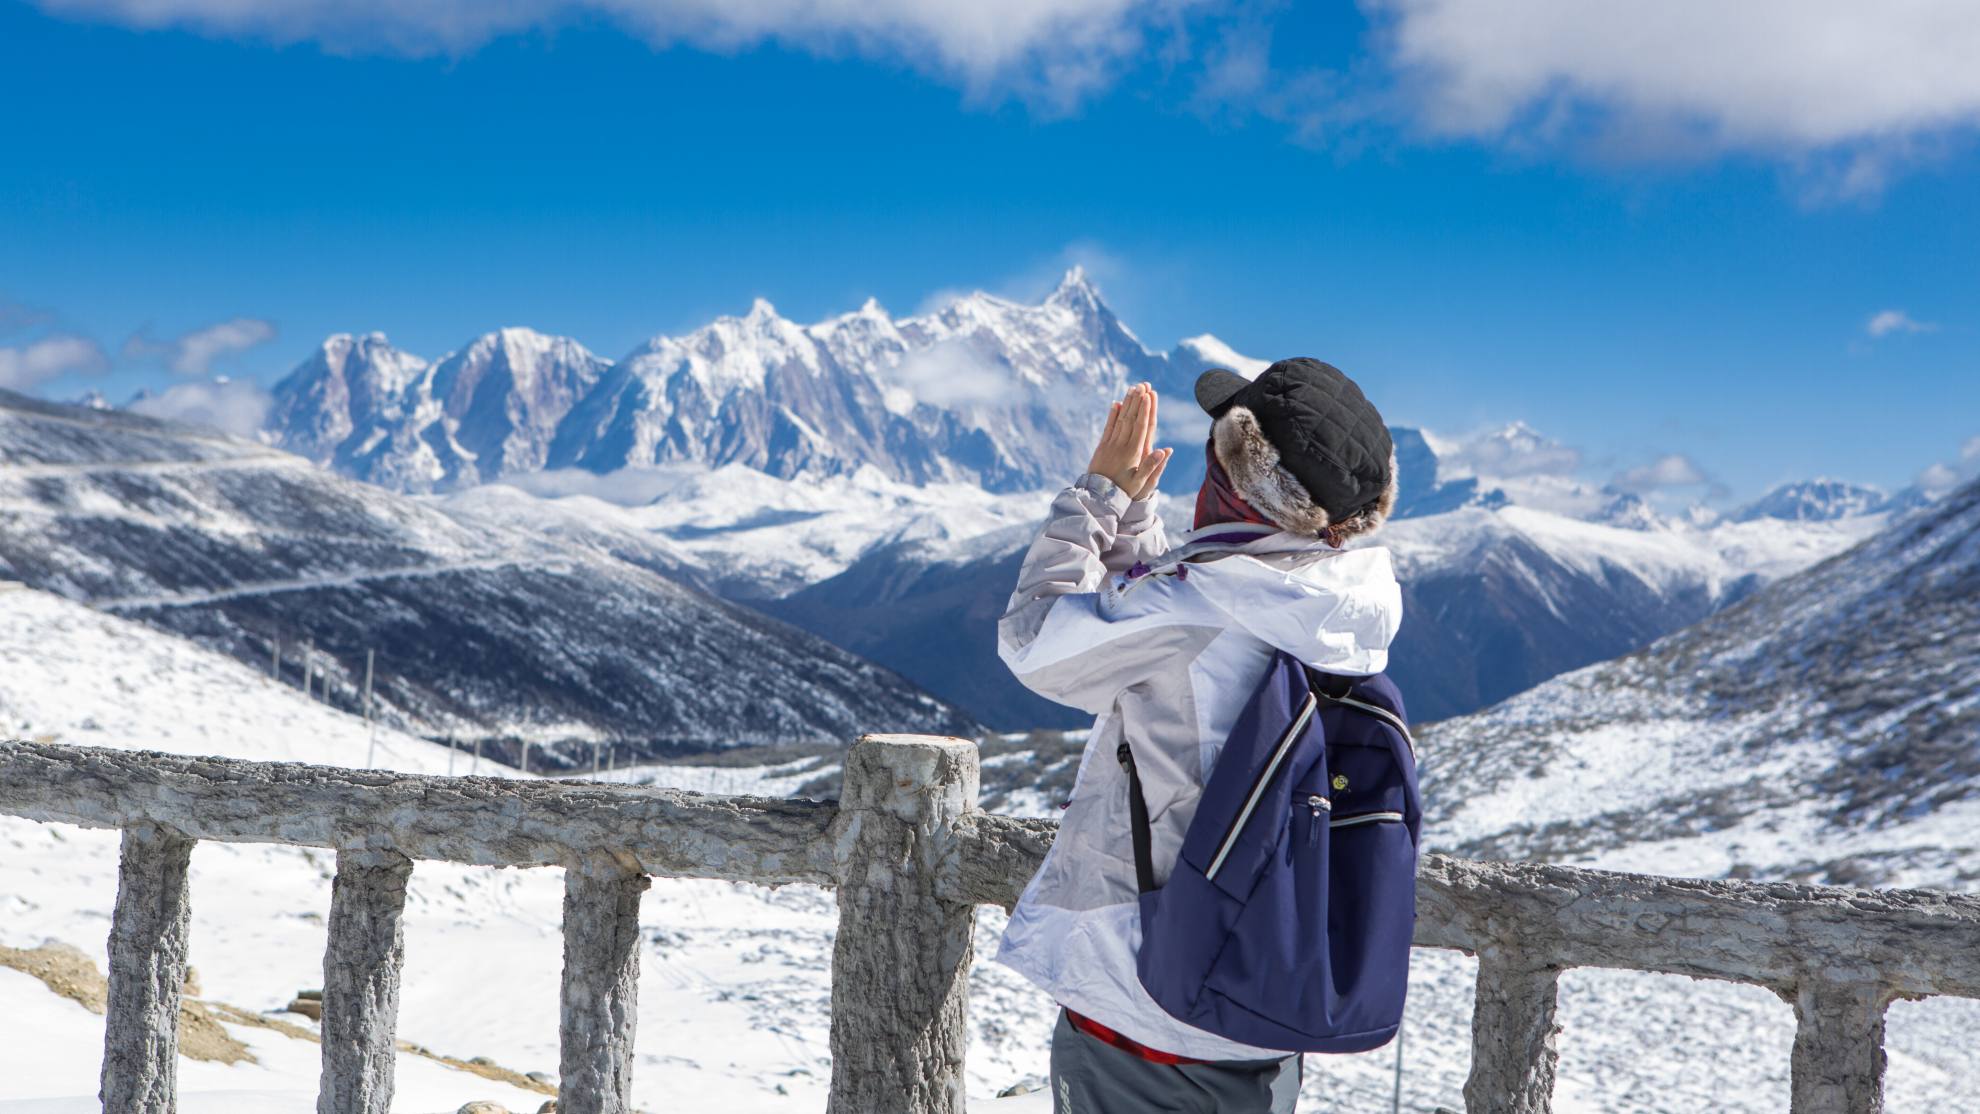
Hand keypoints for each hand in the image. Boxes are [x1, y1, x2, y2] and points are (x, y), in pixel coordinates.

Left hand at [1087, 382, 1171, 500]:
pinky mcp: (1102, 447)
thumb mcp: (1140, 482)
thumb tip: (1165, 450)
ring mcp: (1110, 444)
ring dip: (1126, 403)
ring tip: (1132, 388)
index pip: (1140, 426)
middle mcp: (1121, 445)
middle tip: (1142, 385)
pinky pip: (1108, 427)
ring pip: (1120, 419)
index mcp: (1133, 452)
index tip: (1148, 395)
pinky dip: (1112, 414)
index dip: (1144, 409)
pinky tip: (1115, 403)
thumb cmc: (1123, 491)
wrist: (1098, 497)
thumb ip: (1152, 466)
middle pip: (1130, 418)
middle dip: (1137, 400)